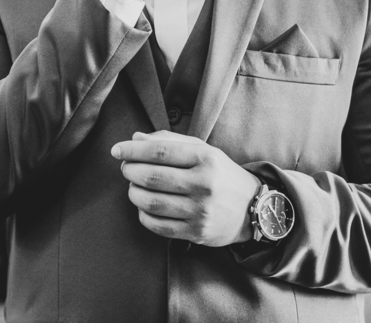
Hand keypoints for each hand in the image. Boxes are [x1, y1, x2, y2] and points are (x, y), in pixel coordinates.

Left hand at [111, 130, 261, 246]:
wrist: (254, 208)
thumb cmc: (221, 174)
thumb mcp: (203, 150)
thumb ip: (169, 141)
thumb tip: (135, 138)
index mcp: (206, 158)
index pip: (160, 151)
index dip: (133, 150)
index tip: (116, 150)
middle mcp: (204, 184)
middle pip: (152, 176)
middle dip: (130, 171)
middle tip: (125, 168)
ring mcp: (201, 211)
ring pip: (151, 202)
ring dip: (133, 192)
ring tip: (134, 186)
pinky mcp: (197, 232)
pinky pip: (157, 225)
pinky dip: (143, 214)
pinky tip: (144, 206)